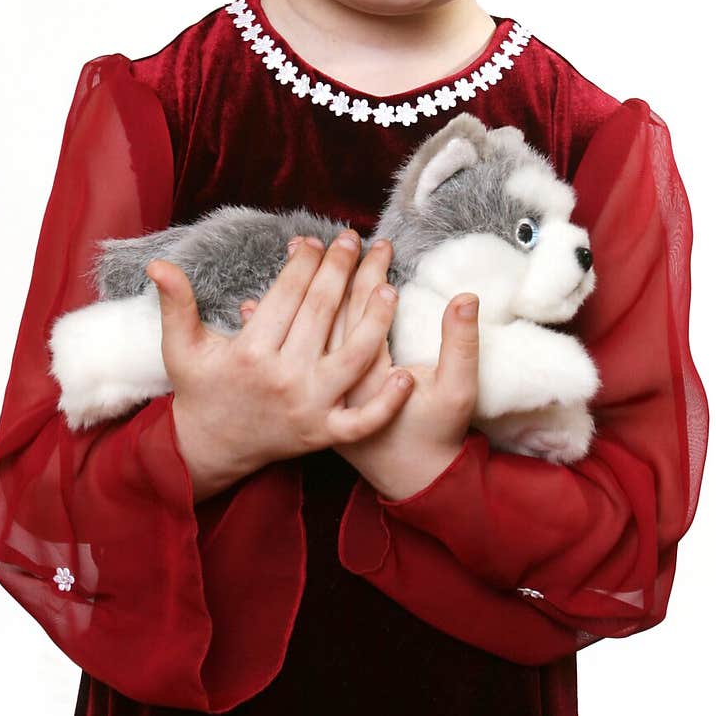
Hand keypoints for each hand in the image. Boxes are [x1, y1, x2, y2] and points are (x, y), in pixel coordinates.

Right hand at [147, 230, 414, 500]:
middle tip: (354, 241)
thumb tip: (157, 263)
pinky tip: (406, 375)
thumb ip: (175, 304)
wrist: (210, 449)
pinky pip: (363, 420)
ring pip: (353, 358)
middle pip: (321, 314)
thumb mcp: (180, 347)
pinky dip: (387, 402)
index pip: (287, 295)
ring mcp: (308, 408)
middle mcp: (282, 378)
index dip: (303, 261)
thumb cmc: (200, 389)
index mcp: (250, 352)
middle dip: (340, 271)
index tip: (314, 238)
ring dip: (375, 320)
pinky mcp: (324, 434)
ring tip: (388, 285)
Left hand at [241, 240, 480, 502]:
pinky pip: (276, 357)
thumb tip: (467, 297)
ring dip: (295, 288)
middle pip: (327, 313)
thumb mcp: (459, 390)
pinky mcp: (300, 398)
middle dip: (336, 269)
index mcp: (371, 376)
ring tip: (299, 251)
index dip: (371, 273)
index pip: (364, 309)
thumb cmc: (438, 434)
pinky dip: (261, 329)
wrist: (411, 479)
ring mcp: (314, 392)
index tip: (379, 245)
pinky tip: (248, 302)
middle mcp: (335, 383)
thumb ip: (462, 343)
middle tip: (346, 237)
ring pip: (297, 329)